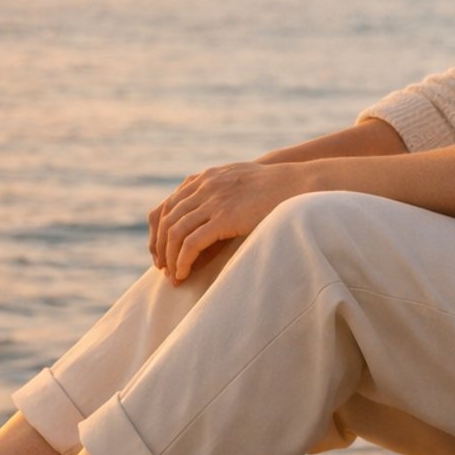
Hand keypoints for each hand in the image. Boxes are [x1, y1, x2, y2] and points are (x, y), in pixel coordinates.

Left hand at [148, 160, 309, 283]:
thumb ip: (218, 193)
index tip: (161, 253)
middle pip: (166, 221)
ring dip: (170, 258)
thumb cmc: (271, 188)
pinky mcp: (225, 217)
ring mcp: (213, 201)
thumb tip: (208, 220)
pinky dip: (183, 261)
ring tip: (174, 276)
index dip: (158, 233)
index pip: (166, 207)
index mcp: (204, 179)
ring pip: (175, 233)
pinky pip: (192, 243)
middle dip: (161, 248)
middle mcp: (203, 187)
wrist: (296, 183)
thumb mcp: (237, 182)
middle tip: (164, 270)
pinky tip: (184, 273)